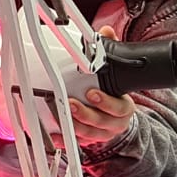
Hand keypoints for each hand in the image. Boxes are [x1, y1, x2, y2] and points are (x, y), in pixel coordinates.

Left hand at [62, 24, 136, 143]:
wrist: (116, 119)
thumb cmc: (114, 94)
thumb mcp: (117, 74)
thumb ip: (112, 52)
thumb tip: (105, 32)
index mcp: (123, 108)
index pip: (119, 107)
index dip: (106, 102)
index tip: (92, 93)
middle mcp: (114, 123)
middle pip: (102, 123)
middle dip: (86, 114)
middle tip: (72, 103)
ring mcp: (101, 134)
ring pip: (89, 135)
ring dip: (74, 125)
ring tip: (61, 114)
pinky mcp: (88, 141)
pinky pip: (76, 144)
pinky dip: (64, 141)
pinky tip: (53, 136)